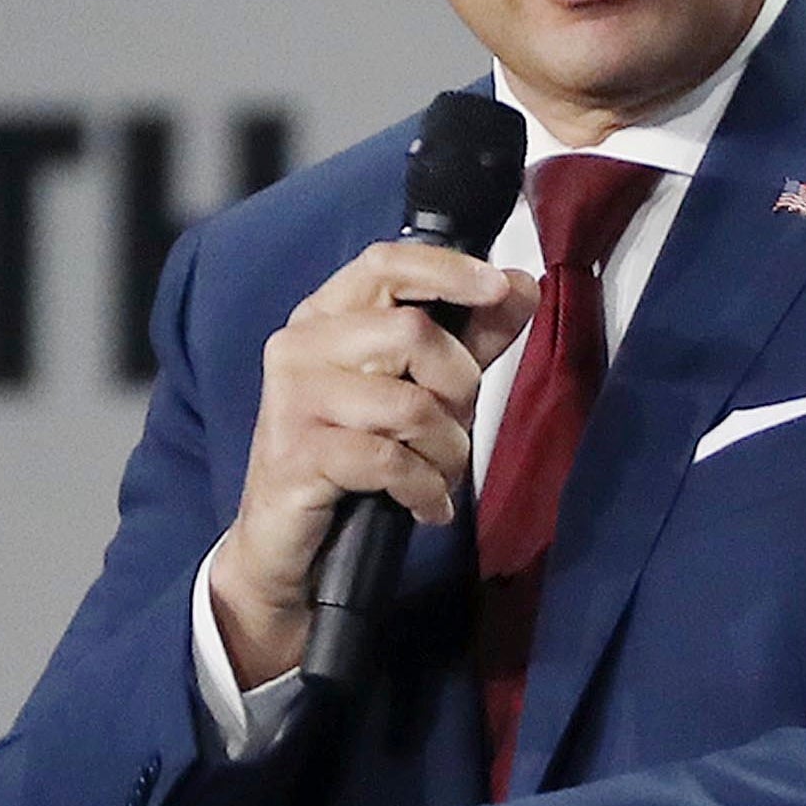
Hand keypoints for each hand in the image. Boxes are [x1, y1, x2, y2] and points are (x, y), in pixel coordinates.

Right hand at [208, 242, 537, 687]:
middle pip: (413, 333)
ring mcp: (294, 399)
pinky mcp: (297, 454)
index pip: (387, 263)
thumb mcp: (417, 387)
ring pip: (409, 404)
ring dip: (447, 450)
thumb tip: (522, 285)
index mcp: (326, 315)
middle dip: (460, 386)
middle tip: (457, 427)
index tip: (499, 288)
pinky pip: (391, 461)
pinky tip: (427, 506)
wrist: (283, 541)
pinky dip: (426, 489)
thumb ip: (469, 337)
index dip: (448, 270)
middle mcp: (301, 344)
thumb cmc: (353, 452)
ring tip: (442, 474)